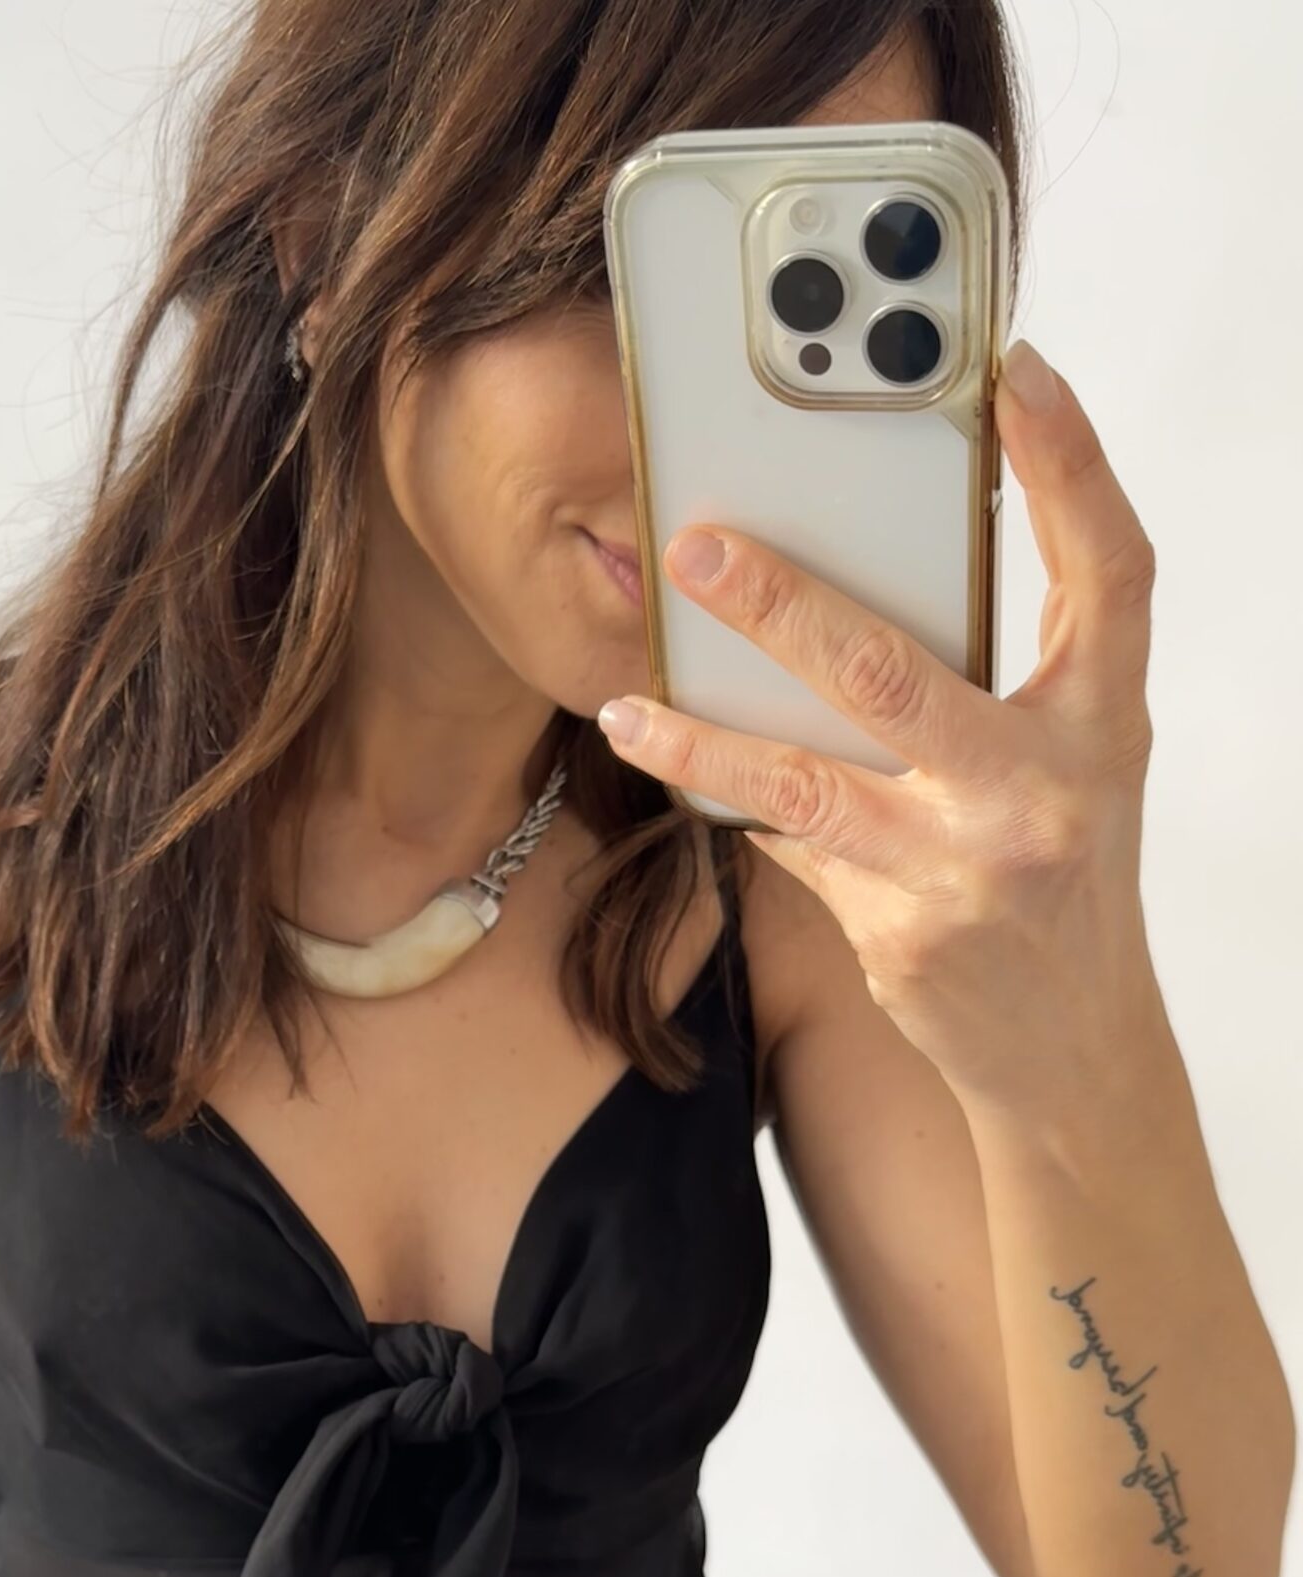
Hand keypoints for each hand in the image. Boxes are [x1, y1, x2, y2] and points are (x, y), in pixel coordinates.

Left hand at [596, 336, 1163, 1119]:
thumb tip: (872, 589)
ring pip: (803, 781)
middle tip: (696, 548)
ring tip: (626, 710)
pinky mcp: (897, 930)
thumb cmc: (1066, 885)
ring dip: (701, 742)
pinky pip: (793, 848)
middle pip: (894, 671)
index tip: (1015, 373)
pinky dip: (744, 809)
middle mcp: (1039, 788)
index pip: (1106, 570)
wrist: (1071, 1047)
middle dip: (782, 604)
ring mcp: (961, 865)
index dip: (1071, 465)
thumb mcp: (1075, 768)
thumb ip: (1002, 683)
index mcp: (1102, 723)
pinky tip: (694, 781)